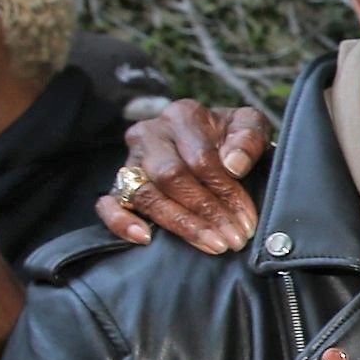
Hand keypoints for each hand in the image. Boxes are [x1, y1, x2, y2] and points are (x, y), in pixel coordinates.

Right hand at [96, 102, 272, 253]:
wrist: (216, 147)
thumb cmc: (232, 139)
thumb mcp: (250, 126)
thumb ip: (248, 137)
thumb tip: (233, 165)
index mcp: (182, 115)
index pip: (200, 158)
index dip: (225, 191)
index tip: (246, 219)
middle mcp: (151, 134)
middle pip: (171, 176)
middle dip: (206, 211)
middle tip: (233, 238)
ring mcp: (132, 161)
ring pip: (147, 195)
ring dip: (181, 224)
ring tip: (213, 244)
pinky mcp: (120, 185)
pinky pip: (109, 204)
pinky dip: (123, 222)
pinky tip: (146, 237)